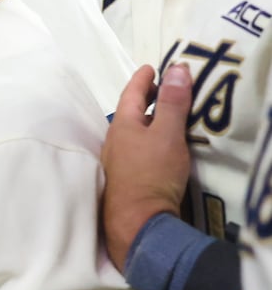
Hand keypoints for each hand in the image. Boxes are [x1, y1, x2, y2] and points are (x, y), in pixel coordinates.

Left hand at [101, 64, 193, 270]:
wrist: (138, 222)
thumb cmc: (151, 173)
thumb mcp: (167, 134)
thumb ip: (173, 103)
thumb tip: (177, 68)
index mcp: (121, 126)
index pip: (131, 94)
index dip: (142, 80)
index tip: (150, 67)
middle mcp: (113, 142)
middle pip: (129, 113)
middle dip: (144, 100)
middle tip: (160, 89)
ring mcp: (116, 162)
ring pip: (131, 134)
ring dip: (146, 122)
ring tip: (162, 117)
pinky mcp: (124, 180)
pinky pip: (136, 151)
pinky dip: (147, 141)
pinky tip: (156, 149)